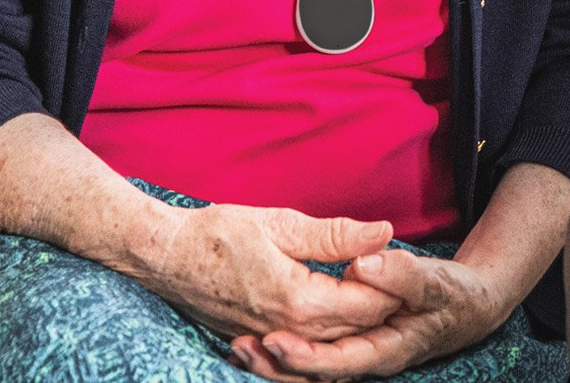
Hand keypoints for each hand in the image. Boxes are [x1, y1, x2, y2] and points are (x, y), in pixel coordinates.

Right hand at [119, 202, 402, 345]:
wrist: (163, 256)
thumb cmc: (218, 234)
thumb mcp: (281, 224)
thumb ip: (336, 235)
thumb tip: (384, 232)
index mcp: (300, 301)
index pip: (368, 304)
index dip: (394, 284)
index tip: (406, 259)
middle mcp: (289, 329)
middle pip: (356, 327)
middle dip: (382, 303)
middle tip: (400, 275)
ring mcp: (274, 338)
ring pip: (334, 340)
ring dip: (358, 319)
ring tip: (372, 288)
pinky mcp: (261, 339)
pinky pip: (308, 346)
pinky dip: (330, 333)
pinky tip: (339, 311)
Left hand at [229, 250, 510, 380]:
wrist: (466, 308)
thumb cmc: (454, 295)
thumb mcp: (436, 281)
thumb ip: (403, 274)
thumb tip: (366, 265)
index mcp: (386, 350)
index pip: (339, 362)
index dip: (305, 356)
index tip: (274, 341)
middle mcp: (366, 360)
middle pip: (315, 375)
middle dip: (277, 364)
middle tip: (242, 345)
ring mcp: (355, 355)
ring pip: (307, 372)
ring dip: (273, 363)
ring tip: (238, 346)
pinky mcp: (347, 345)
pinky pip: (310, 357)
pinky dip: (284, 352)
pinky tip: (255, 339)